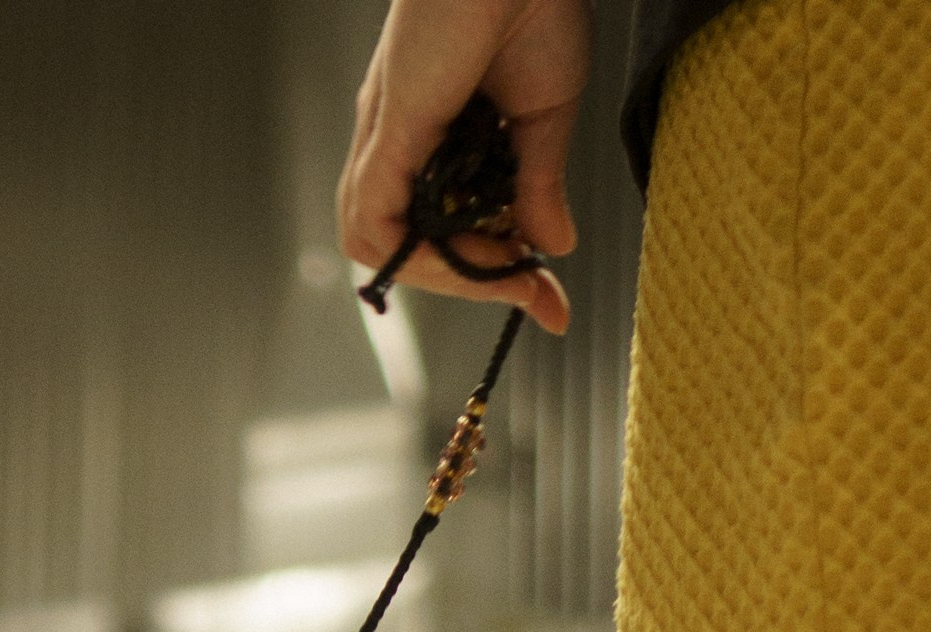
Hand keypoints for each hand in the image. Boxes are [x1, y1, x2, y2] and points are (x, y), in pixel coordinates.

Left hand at [336, 0, 590, 330]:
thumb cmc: (535, 5)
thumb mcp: (544, 117)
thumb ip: (539, 186)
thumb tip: (553, 247)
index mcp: (436, 134)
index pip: (444, 228)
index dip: (492, 274)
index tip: (547, 303)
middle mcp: (402, 140)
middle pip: (408, 244)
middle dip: (470, 280)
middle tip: (528, 283)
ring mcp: (387, 136)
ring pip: (381, 244)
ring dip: (443, 274)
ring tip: (501, 265)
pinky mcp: (387, 129)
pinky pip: (376, 222)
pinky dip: (419, 253)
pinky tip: (472, 252)